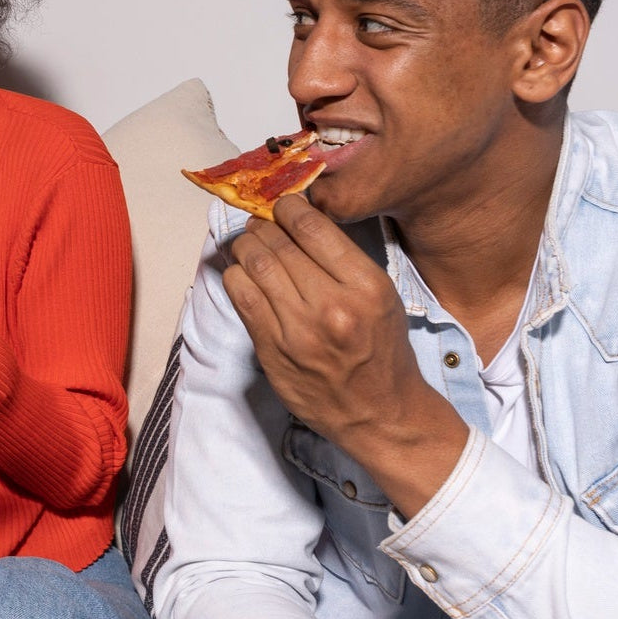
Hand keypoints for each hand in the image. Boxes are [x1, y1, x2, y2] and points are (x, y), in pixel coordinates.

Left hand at [223, 195, 468, 516]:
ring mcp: (297, 329)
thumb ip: (340, 258)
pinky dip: (235, 276)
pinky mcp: (271, 349)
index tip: (282, 205)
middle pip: (276, 242)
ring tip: (249, 245)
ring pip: (252, 263)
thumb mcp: (380, 294)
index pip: (311, 227)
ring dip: (244, 247)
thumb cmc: (382, 349)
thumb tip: (295, 219)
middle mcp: (331, 305)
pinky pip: (239, 295)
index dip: (288, 207)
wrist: (380, 413)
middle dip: (262, 226)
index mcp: (365, 285)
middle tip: (260, 224)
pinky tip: (242, 274)